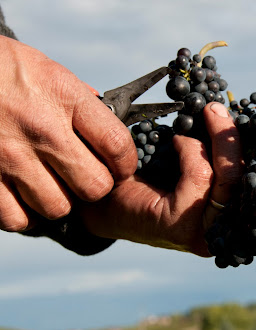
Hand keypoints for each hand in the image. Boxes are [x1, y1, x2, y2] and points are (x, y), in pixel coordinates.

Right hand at [0, 36, 136, 231]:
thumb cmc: (4, 68)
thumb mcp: (50, 71)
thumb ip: (82, 102)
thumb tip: (110, 123)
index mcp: (65, 97)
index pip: (117, 145)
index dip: (127, 164)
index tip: (122, 167)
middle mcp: (42, 129)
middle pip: (94, 186)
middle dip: (96, 186)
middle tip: (86, 177)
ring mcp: (10, 155)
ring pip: (58, 207)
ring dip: (60, 200)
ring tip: (52, 184)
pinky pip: (17, 219)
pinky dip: (24, 214)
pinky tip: (24, 196)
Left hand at [81, 102, 255, 255]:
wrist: (112, 195)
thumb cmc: (168, 175)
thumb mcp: (216, 163)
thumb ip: (243, 156)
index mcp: (247, 224)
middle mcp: (233, 237)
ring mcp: (207, 235)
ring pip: (233, 183)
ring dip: (226, 139)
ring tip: (213, 109)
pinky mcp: (179, 225)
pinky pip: (199, 176)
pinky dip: (191, 147)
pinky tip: (179, 138)